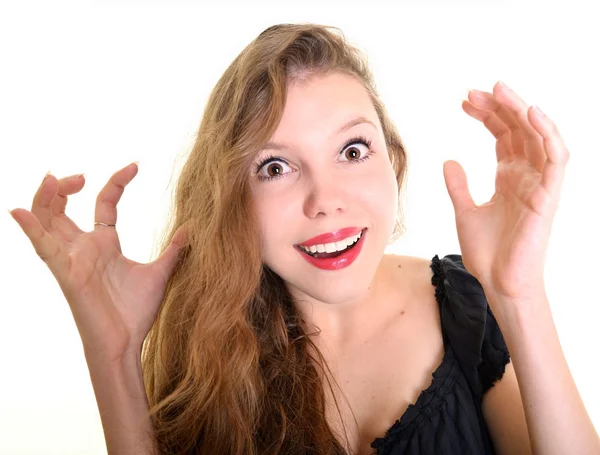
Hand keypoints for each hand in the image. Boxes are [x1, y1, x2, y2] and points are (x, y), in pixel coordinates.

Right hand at [9, 163, 188, 363]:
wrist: (127, 344)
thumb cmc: (136, 312)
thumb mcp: (160, 273)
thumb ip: (174, 250)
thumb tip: (192, 228)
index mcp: (105, 244)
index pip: (104, 203)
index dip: (115, 182)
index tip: (134, 166)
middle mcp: (84, 248)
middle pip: (61, 209)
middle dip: (63, 186)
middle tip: (79, 176)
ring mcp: (73, 259)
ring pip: (47, 222)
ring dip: (44, 198)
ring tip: (51, 178)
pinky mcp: (66, 274)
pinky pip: (44, 248)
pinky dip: (30, 229)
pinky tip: (19, 211)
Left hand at [443, 81, 568, 302]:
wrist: (498, 282)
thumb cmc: (486, 252)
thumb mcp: (464, 211)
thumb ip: (458, 186)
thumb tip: (448, 160)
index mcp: (508, 177)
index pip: (502, 135)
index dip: (487, 115)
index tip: (464, 101)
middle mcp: (526, 175)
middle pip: (518, 129)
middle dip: (497, 107)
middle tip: (474, 92)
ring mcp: (539, 183)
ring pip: (537, 136)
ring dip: (520, 110)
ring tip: (498, 90)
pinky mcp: (549, 195)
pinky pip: (556, 157)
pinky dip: (547, 132)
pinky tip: (529, 112)